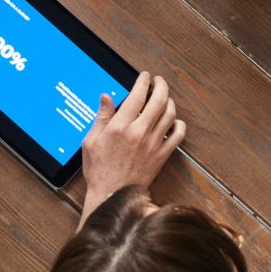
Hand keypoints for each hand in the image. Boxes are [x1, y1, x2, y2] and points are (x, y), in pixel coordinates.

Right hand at [80, 72, 185, 207]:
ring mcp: (153, 144)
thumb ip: (101, 117)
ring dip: (169, 102)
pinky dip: (179, 125)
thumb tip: (106, 97)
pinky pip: (178, 135)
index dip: (143, 82)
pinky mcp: (162, 156)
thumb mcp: (91, 141)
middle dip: (161, 86)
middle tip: (158, 81)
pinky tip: (174, 121)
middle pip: (158, 100)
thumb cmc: (99, 170)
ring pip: (170, 115)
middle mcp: (139, 133)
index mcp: (120, 127)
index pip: (137, 96)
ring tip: (165, 98)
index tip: (144, 76)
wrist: (113, 195)